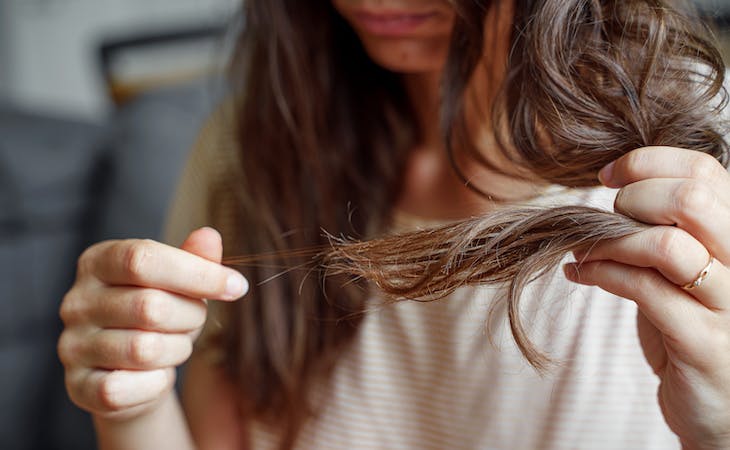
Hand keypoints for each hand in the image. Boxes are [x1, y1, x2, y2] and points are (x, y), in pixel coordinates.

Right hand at [58, 227, 247, 420]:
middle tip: (195, 321)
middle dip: (191, 317)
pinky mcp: (78, 386)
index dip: (196, 273)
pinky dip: (156, 383)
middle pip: (150, 306)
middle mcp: (77, 300)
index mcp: (98, 261)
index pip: (144, 259)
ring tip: (175, 346)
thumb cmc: (159, 317)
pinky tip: (157, 374)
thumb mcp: (180, 283)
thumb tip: (209, 236)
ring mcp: (72, 344)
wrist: (133, 373)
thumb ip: (195, 259)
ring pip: (144, 350)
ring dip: (177, 350)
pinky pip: (126, 387)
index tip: (237, 286)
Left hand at [563, 147, 729, 449]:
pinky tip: (580, 273)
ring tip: (584, 249)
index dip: (647, 163)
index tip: (608, 175)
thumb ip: (667, 226)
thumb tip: (616, 186)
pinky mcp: (703, 342)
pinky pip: (643, 290)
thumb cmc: (696, 325)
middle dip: (633, 198)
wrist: (723, 407)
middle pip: (691, 198)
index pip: (704, 170)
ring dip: (610, 240)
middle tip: (607, 217)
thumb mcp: (688, 266)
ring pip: (666, 245)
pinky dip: (600, 274)